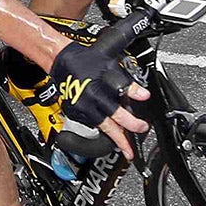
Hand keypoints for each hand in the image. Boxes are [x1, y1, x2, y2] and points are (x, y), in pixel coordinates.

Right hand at [48, 40, 149, 157]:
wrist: (61, 61)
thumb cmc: (86, 59)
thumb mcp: (109, 55)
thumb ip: (124, 67)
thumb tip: (138, 75)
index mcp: (103, 76)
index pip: (121, 85)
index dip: (134, 91)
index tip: (144, 96)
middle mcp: (94, 92)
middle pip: (115, 112)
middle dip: (131, 123)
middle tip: (142, 127)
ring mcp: (84, 105)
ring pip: (105, 125)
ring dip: (118, 138)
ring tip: (128, 150)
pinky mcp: (76, 112)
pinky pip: (93, 126)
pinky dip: (105, 133)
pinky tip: (114, 138)